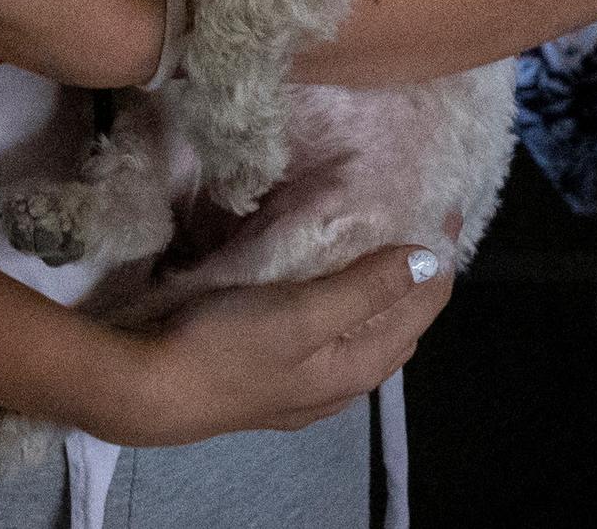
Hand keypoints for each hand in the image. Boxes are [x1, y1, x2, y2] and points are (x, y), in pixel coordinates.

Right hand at [90, 232, 459, 444]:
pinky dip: (346, 306)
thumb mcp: (301, 312)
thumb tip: (428, 261)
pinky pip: (332, 337)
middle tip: (416, 218)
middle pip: (401, 324)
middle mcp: (343, 383)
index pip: (422, 307)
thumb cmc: (228, 345)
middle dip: (417, 276)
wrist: (152, 389)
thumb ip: (365, 289)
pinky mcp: (277, 377)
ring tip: (378, 242)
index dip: (439, 259)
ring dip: (380, 291)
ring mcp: (308, 385)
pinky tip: (325, 285)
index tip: (444, 206)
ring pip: (366, 334)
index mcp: (359, 366)